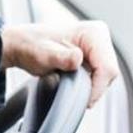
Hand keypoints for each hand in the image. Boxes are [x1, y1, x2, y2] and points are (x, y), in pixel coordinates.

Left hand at [0, 21, 119, 107]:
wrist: (23, 46)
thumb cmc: (31, 47)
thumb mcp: (43, 54)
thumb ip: (60, 58)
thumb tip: (77, 59)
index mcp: (93, 32)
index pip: (107, 68)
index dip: (97, 87)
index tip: (82, 100)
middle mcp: (99, 37)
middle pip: (109, 73)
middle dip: (94, 88)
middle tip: (72, 95)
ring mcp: (98, 47)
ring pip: (106, 77)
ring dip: (91, 88)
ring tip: (69, 86)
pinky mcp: (94, 57)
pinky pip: (99, 77)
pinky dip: (89, 85)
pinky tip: (73, 85)